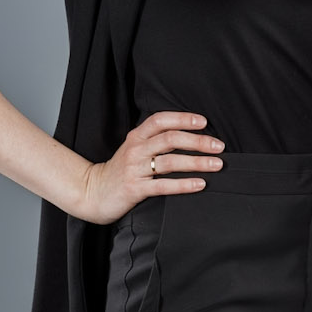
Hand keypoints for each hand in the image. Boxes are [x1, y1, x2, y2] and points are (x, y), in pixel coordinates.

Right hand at [78, 111, 223, 224]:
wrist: (92, 192)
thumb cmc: (119, 172)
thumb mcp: (133, 150)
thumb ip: (154, 142)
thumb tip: (187, 136)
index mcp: (136, 137)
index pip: (161, 120)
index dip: (183, 118)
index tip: (204, 122)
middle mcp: (136, 149)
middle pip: (170, 139)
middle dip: (198, 141)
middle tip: (219, 146)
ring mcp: (135, 169)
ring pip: (170, 161)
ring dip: (197, 162)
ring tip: (216, 165)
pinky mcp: (135, 189)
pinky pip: (163, 185)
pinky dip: (184, 184)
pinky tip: (200, 184)